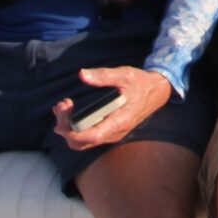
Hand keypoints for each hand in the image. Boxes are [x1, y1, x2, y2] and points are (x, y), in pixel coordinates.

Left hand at [51, 65, 171, 150]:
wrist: (156, 93)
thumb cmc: (141, 83)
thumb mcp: (125, 75)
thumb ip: (103, 76)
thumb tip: (82, 74)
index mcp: (119, 121)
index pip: (92, 136)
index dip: (73, 130)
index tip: (64, 112)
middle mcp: (114, 133)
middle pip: (81, 143)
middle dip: (65, 127)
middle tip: (62, 105)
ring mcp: (110, 134)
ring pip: (81, 142)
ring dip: (67, 128)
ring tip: (63, 107)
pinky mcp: (107, 132)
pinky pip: (86, 137)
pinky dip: (74, 127)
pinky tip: (69, 112)